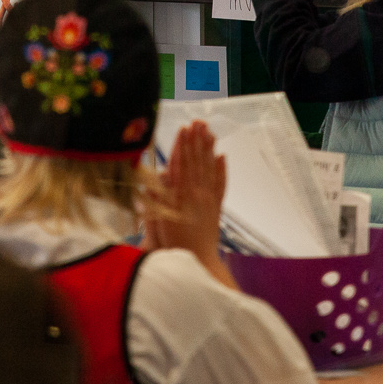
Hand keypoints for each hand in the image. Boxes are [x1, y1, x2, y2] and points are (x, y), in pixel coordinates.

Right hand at [144, 122, 235, 288]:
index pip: (182, 164)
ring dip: (209, 149)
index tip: (183, 128)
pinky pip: (221, 184)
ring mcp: (209, 199)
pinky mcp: (216, 208)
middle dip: (197, 140)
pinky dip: (222, 170)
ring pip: (210, 169)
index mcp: (181, 196)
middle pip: (197, 162)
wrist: (199, 262)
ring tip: (210, 132)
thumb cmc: (174, 245)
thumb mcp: (161, 222)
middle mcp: (197, 194)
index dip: (182, 146)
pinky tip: (222, 157)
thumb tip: (159, 175)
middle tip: (198, 121)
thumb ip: (160, 198)